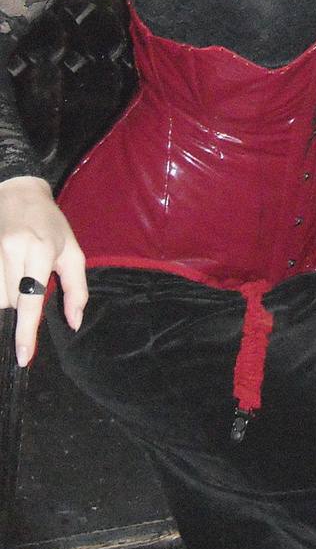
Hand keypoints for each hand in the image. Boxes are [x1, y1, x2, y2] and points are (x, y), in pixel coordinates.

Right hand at [0, 175, 86, 366]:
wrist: (18, 193)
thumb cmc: (51, 224)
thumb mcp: (71, 251)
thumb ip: (75, 289)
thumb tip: (74, 323)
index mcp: (40, 250)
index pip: (30, 299)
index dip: (26, 330)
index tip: (23, 356)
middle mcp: (12, 250)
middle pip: (11, 301)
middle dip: (22, 301)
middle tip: (30, 278)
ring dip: (7, 295)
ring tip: (17, 273)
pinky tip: (6, 276)